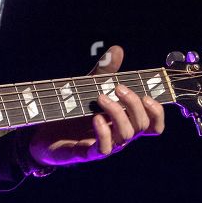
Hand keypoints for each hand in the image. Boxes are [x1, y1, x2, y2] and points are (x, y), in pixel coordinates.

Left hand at [25, 45, 164, 167]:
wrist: (44, 130)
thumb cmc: (73, 108)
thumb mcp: (89, 86)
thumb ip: (105, 71)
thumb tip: (117, 49)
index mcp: (124, 121)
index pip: (152, 124)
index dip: (157, 113)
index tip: (148, 96)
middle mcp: (119, 135)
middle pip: (141, 124)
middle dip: (133, 104)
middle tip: (118, 88)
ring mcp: (106, 145)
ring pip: (126, 135)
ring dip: (117, 113)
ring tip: (100, 97)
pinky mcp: (88, 153)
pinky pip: (104, 148)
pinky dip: (104, 132)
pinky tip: (96, 118)